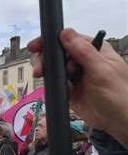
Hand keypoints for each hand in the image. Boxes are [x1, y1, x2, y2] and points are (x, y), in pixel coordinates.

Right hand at [28, 28, 127, 146]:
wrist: (118, 121)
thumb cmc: (119, 94)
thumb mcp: (101, 70)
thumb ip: (83, 51)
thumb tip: (66, 33)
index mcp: (93, 49)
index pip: (67, 39)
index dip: (50, 42)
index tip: (36, 47)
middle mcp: (83, 60)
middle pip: (56, 53)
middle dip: (45, 59)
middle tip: (39, 69)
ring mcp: (75, 74)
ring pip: (53, 68)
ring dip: (47, 72)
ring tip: (42, 77)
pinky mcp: (69, 88)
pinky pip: (55, 83)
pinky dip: (52, 84)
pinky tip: (57, 88)